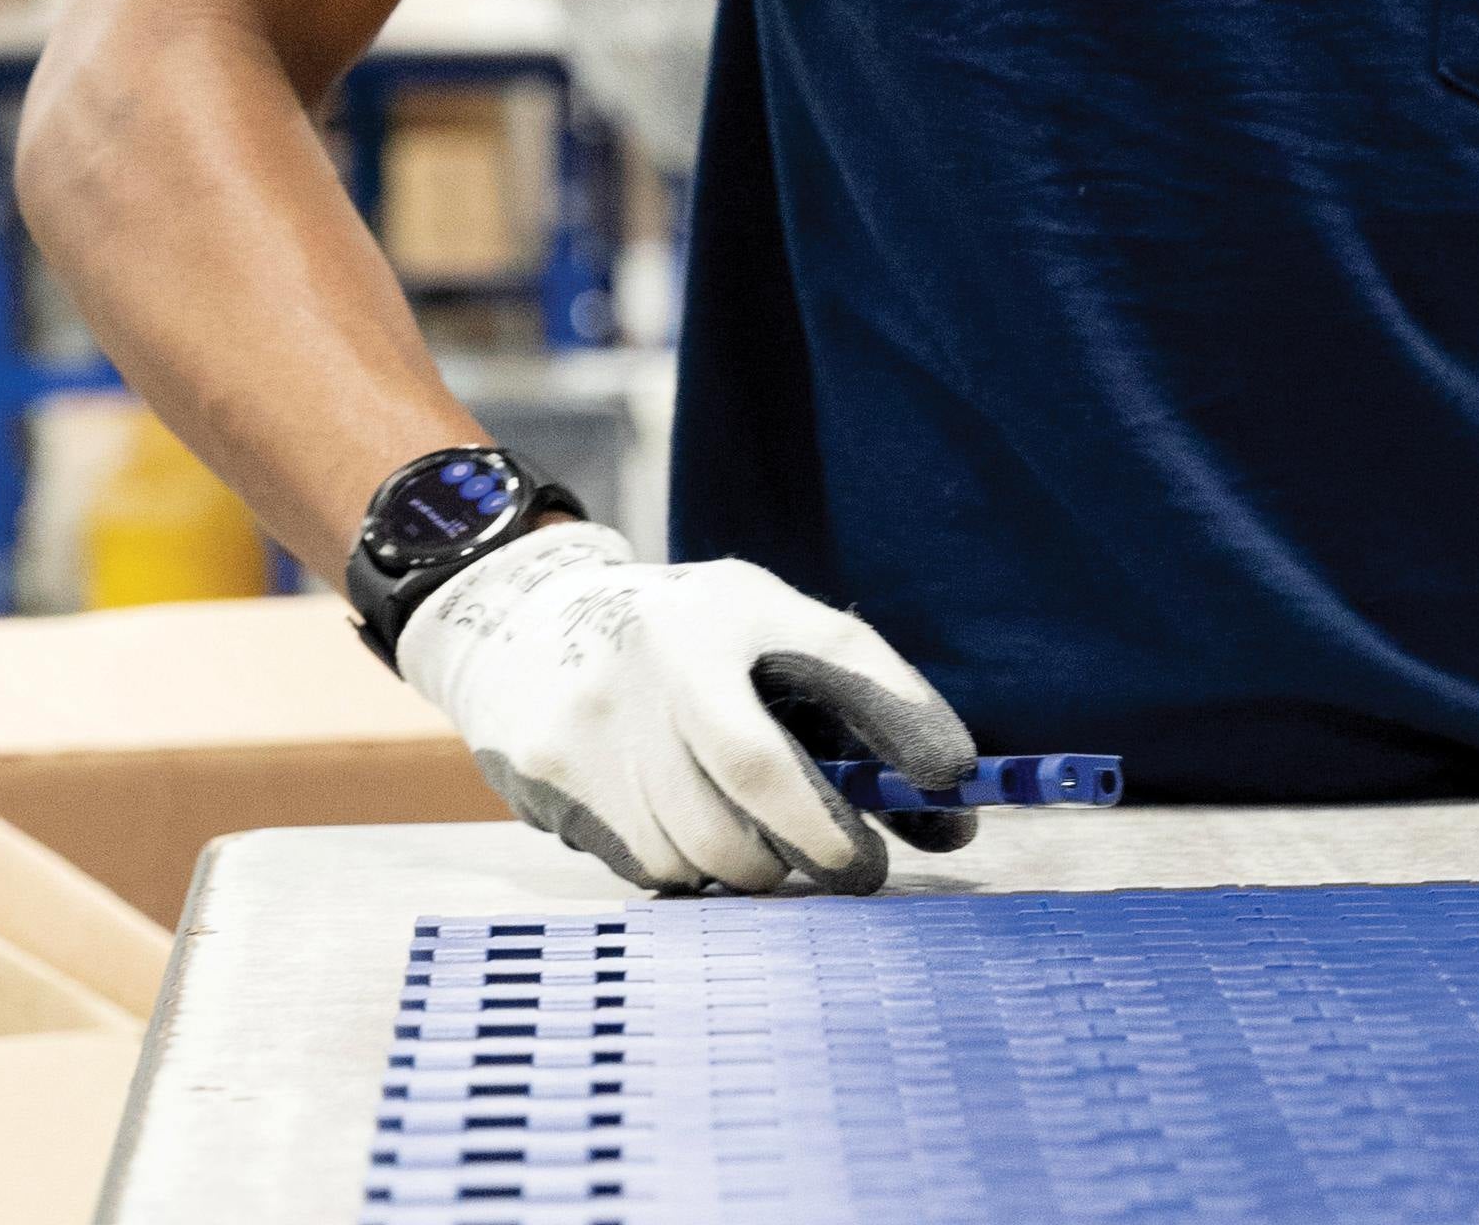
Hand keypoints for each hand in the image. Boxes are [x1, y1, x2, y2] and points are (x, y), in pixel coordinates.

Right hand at [398, 521, 978, 892]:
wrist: (525, 628)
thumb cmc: (686, 637)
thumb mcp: (768, 625)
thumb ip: (856, 698)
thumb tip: (953, 808)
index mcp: (735, 606)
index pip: (836, 657)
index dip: (899, 718)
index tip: (952, 778)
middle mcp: (665, 655)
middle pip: (759, 780)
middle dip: (822, 842)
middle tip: (860, 869)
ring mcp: (600, 718)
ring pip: (702, 846)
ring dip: (754, 869)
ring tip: (772, 855)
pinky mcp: (553, 776)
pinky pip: (646, 865)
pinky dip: (690, 872)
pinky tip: (695, 840)